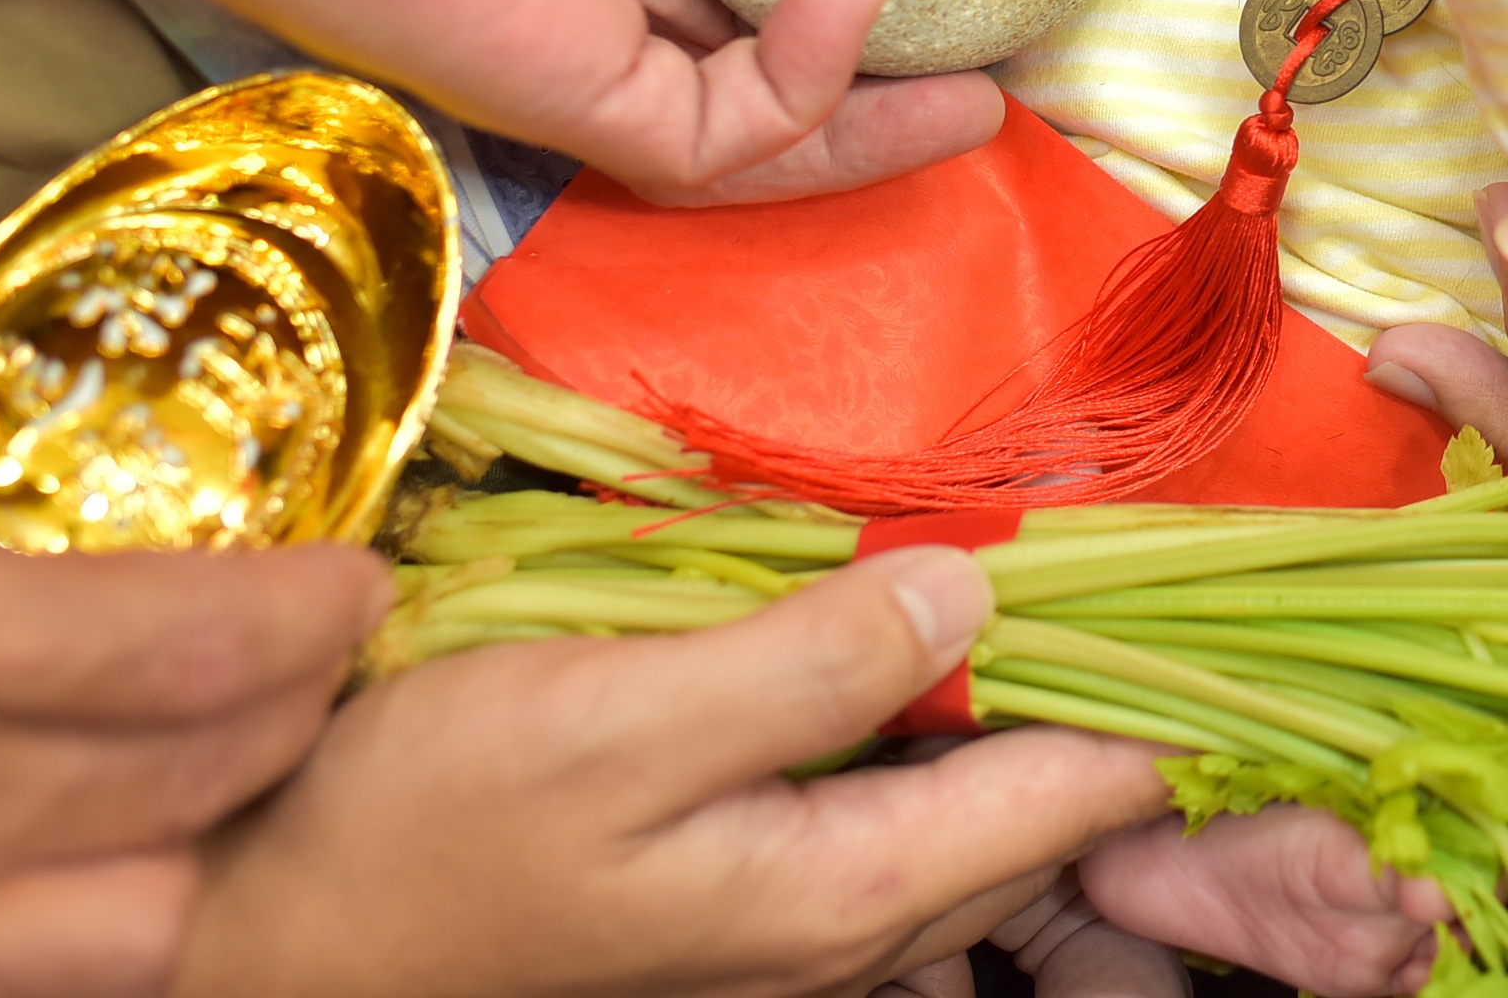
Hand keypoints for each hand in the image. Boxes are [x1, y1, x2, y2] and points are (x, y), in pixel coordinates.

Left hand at [0, 0, 998, 202]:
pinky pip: (695, 127)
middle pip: (758, 31)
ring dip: (868, 111)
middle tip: (1006, 30)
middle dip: (885, 50)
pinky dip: (795, 90)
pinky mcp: (540, 76)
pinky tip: (860, 0)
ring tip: (987, 88)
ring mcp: (561, 23)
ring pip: (743, 115)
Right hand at [0, 296, 386, 997]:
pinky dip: (68, 946)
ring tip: (211, 772)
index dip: (318, 614)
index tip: (359, 574)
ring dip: (200, 848)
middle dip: (297, 714)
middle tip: (318, 652)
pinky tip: (66, 875)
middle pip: (207, 784)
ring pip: (134, 935)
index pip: (202, 650)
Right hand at [175, 548, 1175, 997]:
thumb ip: (805, 659)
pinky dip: (958, 738)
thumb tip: (972, 586)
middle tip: (1211, 567)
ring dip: (1052, 717)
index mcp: (850, 891)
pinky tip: (948, 656)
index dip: (1176, 679)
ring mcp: (799, 930)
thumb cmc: (418, 831)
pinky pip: (904, 818)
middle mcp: (853, 933)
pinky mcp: (742, 902)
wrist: (262, 940)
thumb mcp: (612, 718)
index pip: (1088, 786)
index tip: (1245, 570)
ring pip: (984, 818)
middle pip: (1056, 810)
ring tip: (1114, 597)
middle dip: (1139, 701)